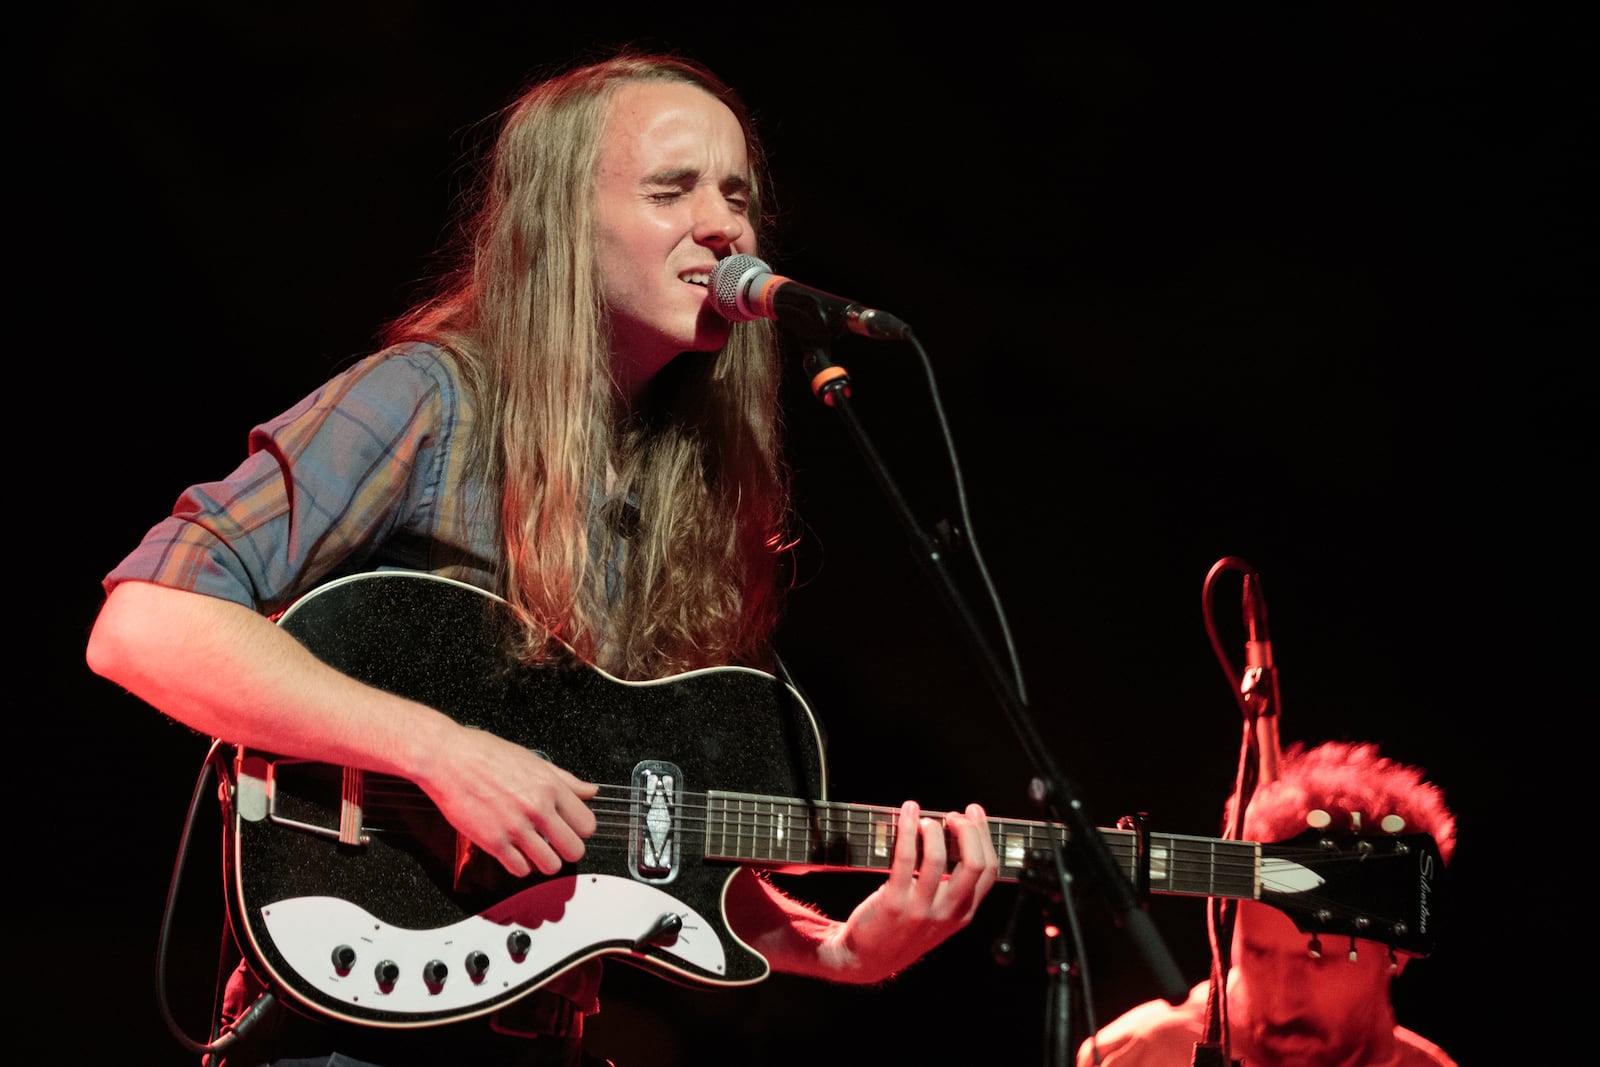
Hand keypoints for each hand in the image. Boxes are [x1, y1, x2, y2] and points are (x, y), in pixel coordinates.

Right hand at [418, 725, 598, 876]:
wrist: (446, 759)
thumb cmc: (483, 754)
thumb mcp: (532, 759)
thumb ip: (565, 779)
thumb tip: (590, 791)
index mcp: (550, 786)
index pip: (587, 824)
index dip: (580, 830)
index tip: (571, 829)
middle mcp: (537, 808)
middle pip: (574, 850)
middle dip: (566, 850)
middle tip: (555, 845)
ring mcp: (516, 827)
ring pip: (550, 866)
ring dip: (544, 862)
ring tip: (535, 852)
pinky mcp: (493, 842)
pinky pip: (520, 870)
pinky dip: (520, 866)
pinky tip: (515, 853)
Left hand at [824, 800, 998, 982]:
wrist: (866, 959)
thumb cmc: (904, 927)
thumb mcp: (939, 915)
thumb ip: (953, 885)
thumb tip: (960, 835)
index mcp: (963, 913)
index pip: (989, 871)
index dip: (984, 836)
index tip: (973, 814)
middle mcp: (947, 913)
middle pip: (975, 864)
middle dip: (969, 830)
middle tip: (953, 815)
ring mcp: (921, 910)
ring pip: (939, 859)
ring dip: (933, 829)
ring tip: (925, 820)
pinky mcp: (894, 904)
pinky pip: (906, 859)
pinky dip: (908, 830)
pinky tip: (907, 815)